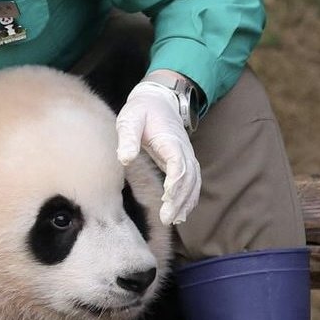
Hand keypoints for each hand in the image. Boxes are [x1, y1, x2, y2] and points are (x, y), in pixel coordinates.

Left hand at [115, 79, 201, 226]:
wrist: (159, 100)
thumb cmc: (142, 110)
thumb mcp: (130, 119)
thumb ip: (128, 137)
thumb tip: (125, 158)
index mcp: (170, 139)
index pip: (178, 163)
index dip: (175, 182)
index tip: (167, 199)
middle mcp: (184, 149)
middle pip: (189, 178)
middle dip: (180, 200)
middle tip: (167, 218)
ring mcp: (187, 156)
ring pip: (194, 182)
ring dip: (186, 202)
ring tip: (174, 220)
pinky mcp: (184, 161)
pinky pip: (193, 182)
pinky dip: (189, 198)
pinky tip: (181, 213)